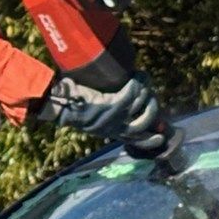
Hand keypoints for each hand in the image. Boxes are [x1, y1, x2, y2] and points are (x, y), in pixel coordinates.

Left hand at [33, 72, 161, 141]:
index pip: (135, 142)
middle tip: (153, 100)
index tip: (161, 137)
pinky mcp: (109, 106)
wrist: (58, 104)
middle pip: (142, 127)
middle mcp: (113, 129)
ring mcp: (112, 118)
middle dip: (152, 113)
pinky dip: (136, 84)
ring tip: (142, 83)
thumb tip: (123, 109)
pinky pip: (131, 95)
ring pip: (140, 109)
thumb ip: (107, 117)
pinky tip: (136, 76)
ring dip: (145, 94)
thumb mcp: (92, 117)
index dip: (149, 142)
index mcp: (110, 133)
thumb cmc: (71, 106)